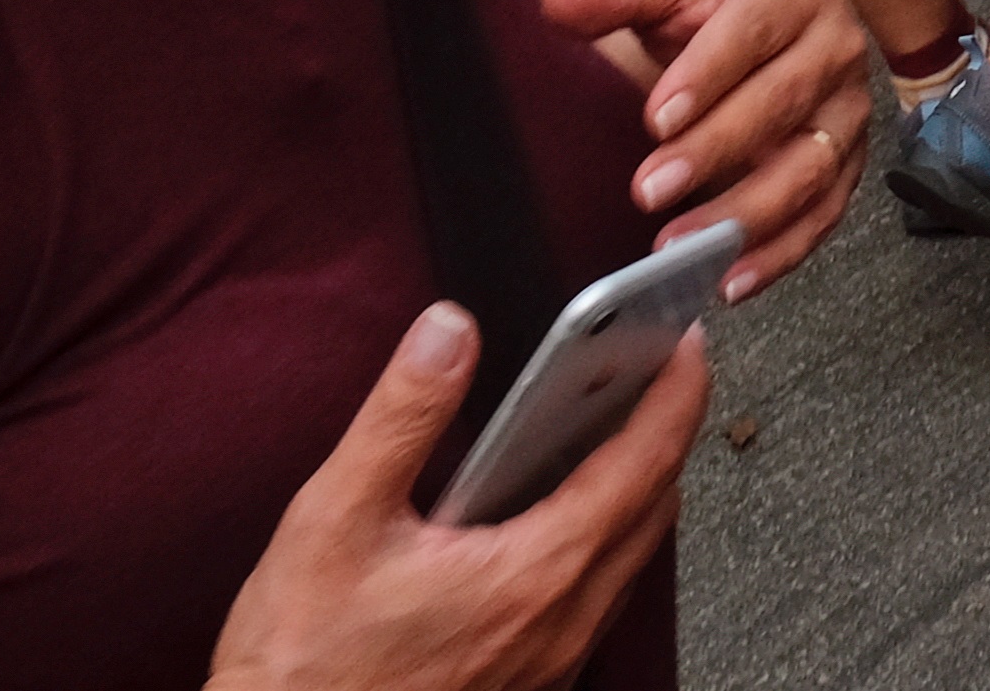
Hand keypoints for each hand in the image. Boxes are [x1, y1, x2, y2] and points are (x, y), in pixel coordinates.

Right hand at [204, 298, 701, 690]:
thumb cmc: (301, 666)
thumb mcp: (335, 521)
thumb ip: (402, 418)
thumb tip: (448, 332)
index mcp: (537, 573)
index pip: (647, 462)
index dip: (678, 390)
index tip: (688, 339)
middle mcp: (562, 622)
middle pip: (655, 505)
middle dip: (664, 429)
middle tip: (653, 366)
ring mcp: (552, 660)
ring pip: (630, 556)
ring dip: (633, 487)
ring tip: (605, 425)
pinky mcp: (530, 682)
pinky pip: (596, 596)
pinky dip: (598, 538)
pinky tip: (549, 513)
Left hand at [537, 0, 870, 297]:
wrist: (763, 34)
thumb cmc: (711, 11)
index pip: (754, 29)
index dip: (707, 74)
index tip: (655, 119)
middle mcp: (835, 48)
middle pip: (784, 101)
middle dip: (715, 149)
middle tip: (648, 189)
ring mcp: (847, 113)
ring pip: (810, 168)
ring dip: (745, 213)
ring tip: (678, 247)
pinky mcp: (847, 167)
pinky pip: (823, 217)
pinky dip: (780, 253)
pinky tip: (729, 279)